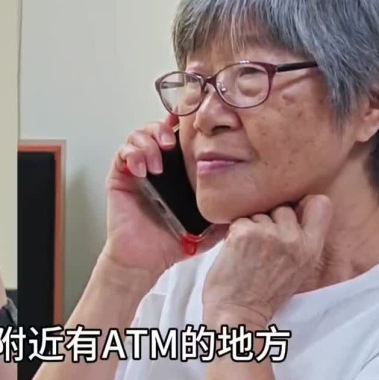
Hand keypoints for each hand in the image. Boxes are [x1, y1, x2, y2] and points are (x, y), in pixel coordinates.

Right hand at [101, 114, 228, 284]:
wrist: (145, 260)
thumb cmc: (173, 242)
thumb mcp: (209, 225)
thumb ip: (229, 212)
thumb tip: (258, 205)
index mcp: (178, 170)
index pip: (181, 135)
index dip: (184, 122)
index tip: (192, 119)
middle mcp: (157, 164)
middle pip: (158, 127)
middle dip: (165, 128)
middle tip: (172, 142)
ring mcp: (137, 169)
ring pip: (138, 135)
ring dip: (148, 141)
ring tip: (157, 161)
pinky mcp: (120, 176)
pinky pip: (122, 153)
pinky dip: (132, 154)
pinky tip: (142, 169)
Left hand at [201, 195, 333, 327]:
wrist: (237, 313)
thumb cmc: (264, 295)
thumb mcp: (297, 269)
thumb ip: (299, 242)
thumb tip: (294, 211)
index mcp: (311, 249)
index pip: (321, 204)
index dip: (303, 204)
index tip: (294, 211)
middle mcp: (294, 239)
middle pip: (282, 207)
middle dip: (270, 220)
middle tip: (260, 246)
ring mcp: (269, 234)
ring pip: (258, 213)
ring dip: (250, 227)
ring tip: (247, 253)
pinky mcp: (245, 232)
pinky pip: (238, 220)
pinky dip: (233, 233)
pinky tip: (235, 252)